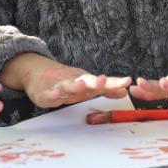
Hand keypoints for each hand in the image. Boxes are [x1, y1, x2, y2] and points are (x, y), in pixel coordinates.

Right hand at [0, 54, 131, 108]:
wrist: (39, 73)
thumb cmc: (67, 81)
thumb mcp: (87, 87)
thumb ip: (106, 90)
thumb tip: (124, 92)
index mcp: (87, 81)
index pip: (103, 83)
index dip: (115, 83)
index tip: (128, 81)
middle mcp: (76, 81)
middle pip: (88, 81)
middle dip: (96, 81)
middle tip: (104, 80)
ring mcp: (61, 85)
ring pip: (70, 85)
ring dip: (77, 85)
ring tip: (83, 85)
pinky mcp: (47, 93)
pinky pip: (51, 94)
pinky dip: (55, 93)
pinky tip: (58, 94)